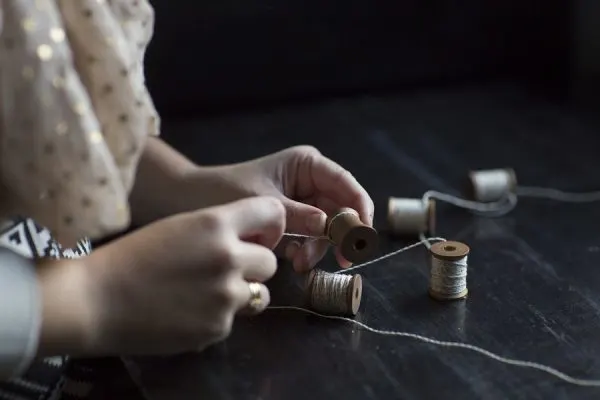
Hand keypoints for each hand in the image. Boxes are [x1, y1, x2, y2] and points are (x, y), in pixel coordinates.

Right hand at [39, 196, 284, 356]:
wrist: (95, 300)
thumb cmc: (131, 256)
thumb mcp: (180, 227)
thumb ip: (219, 230)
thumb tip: (252, 241)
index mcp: (216, 224)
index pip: (272, 213)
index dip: (270, 225)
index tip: (260, 236)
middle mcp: (229, 258)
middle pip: (270, 262)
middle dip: (253, 266)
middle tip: (226, 269)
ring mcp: (226, 296)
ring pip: (260, 294)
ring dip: (241, 292)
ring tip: (208, 293)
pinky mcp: (218, 327)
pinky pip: (233, 319)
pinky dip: (217, 316)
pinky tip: (188, 312)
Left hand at [180, 146, 373, 270]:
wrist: (191, 201)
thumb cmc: (225, 191)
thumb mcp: (264, 203)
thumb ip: (299, 216)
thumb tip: (329, 227)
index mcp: (307, 164)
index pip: (345, 184)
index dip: (359, 208)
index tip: (363, 234)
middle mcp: (310, 180)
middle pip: (341, 208)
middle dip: (339, 235)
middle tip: (343, 261)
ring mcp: (303, 200)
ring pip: (328, 227)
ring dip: (320, 247)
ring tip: (300, 264)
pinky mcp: (294, 219)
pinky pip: (311, 236)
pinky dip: (306, 249)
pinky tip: (292, 258)